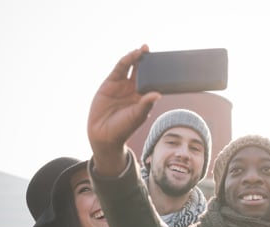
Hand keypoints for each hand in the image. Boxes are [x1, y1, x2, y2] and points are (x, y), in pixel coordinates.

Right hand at [87, 44, 160, 175]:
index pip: (153, 81)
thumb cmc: (124, 128)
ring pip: (131, 67)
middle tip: (154, 51)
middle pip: (143, 71)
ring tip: (144, 49)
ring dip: (137, 57)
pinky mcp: (110, 82)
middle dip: (148, 61)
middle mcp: (134, 89)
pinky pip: (119, 69)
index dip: (158, 72)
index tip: (166, 63)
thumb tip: (158, 94)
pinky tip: (133, 54)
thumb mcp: (137, 116)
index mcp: (143, 97)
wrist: (103, 134)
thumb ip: (146, 104)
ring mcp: (122, 85)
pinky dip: (126, 60)